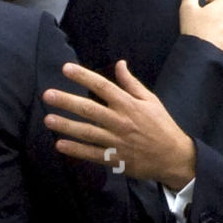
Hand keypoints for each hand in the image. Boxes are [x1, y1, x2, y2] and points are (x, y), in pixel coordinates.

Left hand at [43, 60, 196, 190]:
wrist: (174, 157)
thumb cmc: (162, 125)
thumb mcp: (151, 100)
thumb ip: (131, 83)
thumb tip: (119, 63)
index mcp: (128, 104)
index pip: (102, 86)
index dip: (83, 77)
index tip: (66, 69)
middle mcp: (120, 121)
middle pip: (89, 109)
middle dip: (67, 101)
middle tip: (47, 95)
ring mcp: (116, 141)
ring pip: (87, 132)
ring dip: (66, 126)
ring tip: (48, 119)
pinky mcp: (115, 158)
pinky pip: (92, 153)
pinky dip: (76, 150)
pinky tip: (60, 145)